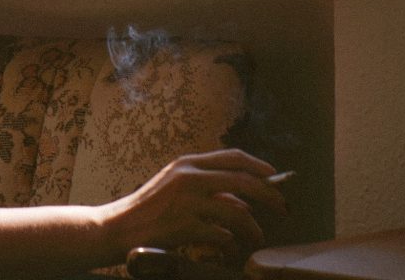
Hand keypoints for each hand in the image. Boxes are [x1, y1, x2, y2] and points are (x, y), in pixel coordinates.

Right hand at [110, 149, 287, 260]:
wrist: (121, 227)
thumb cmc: (150, 207)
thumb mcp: (175, 185)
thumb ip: (205, 184)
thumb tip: (243, 199)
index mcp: (187, 163)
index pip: (232, 156)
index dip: (258, 165)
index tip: (275, 176)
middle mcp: (188, 177)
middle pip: (242, 180)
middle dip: (269, 195)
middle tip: (283, 209)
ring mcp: (187, 201)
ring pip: (237, 211)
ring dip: (253, 228)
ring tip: (257, 237)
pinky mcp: (185, 226)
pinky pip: (222, 235)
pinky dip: (230, 243)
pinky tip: (229, 247)